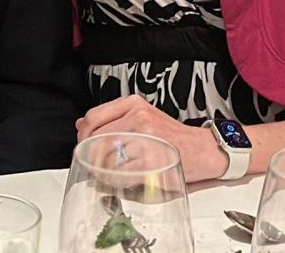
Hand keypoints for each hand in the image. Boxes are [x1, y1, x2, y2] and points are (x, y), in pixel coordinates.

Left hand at [75, 96, 226, 182]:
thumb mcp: (142, 116)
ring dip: (101, 169)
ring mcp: (145, 138)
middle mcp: (138, 117)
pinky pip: (121, 173)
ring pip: (106, 157)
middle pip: (97, 138)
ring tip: (106, 174)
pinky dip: (115, 180)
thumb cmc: (172, 136)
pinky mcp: (152, 160)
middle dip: (90, 155)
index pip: (93, 117)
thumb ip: (113, 119)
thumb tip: (82, 126)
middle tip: (93, 165)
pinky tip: (120, 180)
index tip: (84, 146)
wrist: (202, 150)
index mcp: (133, 104)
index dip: (83, 136)